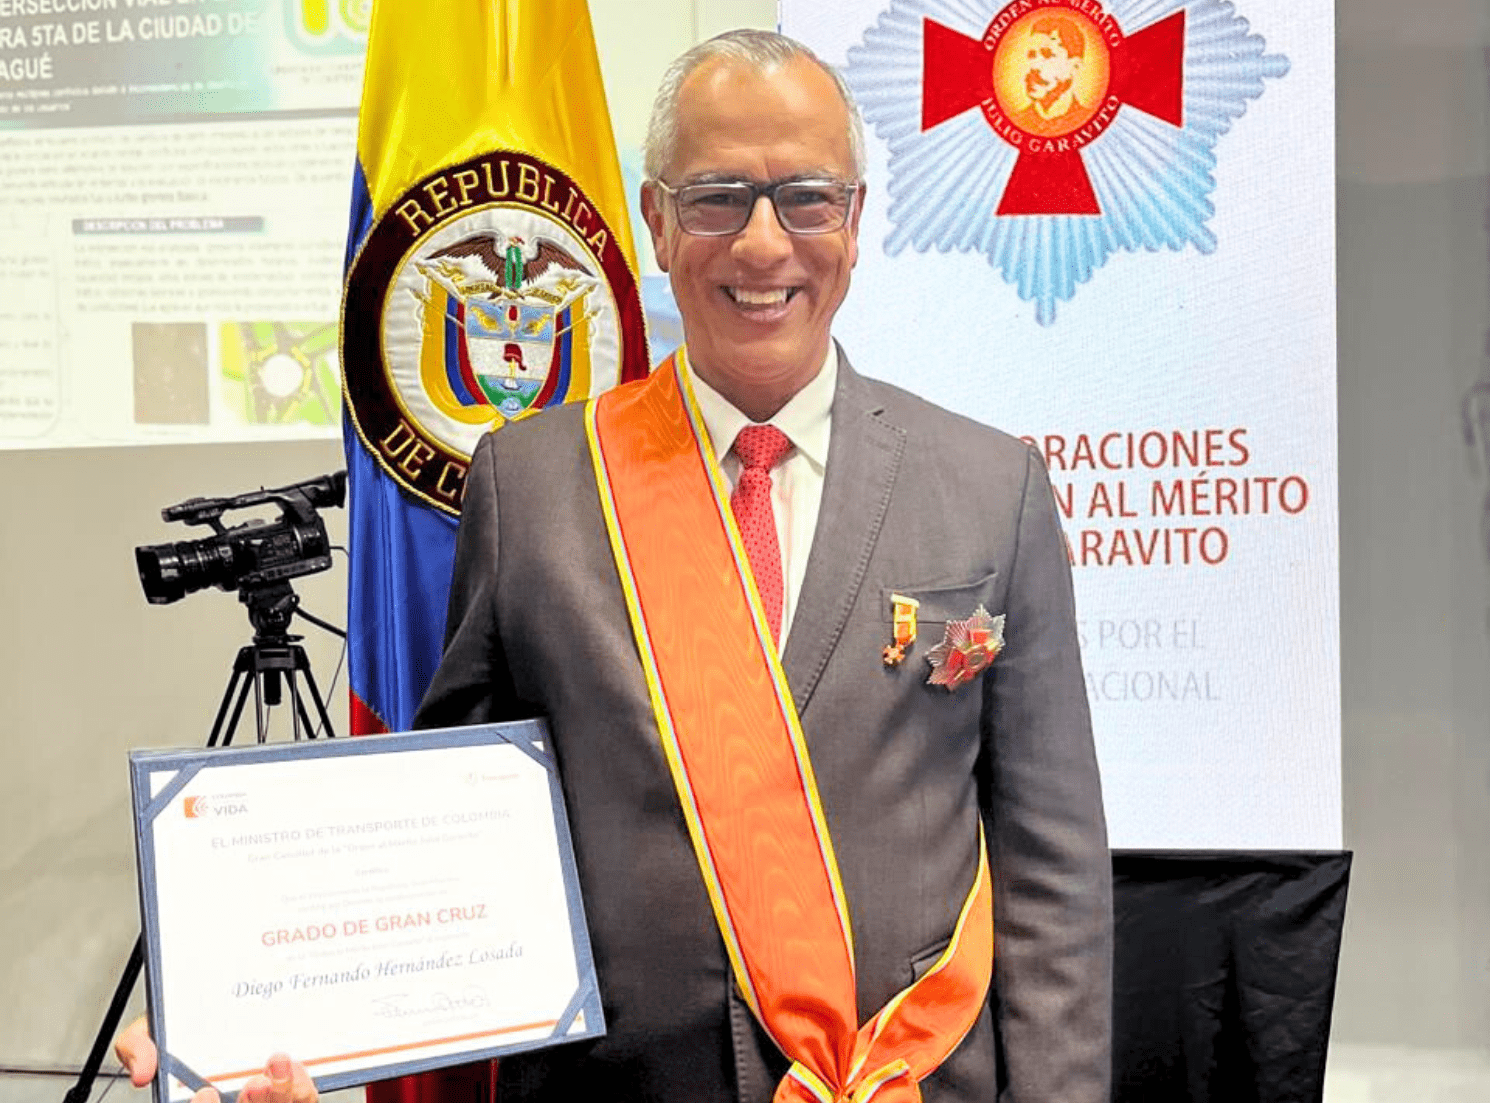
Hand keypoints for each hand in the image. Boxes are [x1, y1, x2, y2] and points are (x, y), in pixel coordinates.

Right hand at [115, 1015, 317, 1101]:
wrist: (221, 1005)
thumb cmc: (185, 1029)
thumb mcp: (152, 1030)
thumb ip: (137, 1046)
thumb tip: (141, 1071)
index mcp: (199, 1100)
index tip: (204, 1092)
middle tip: (253, 1083)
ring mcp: (262, 1100)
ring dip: (283, 1093)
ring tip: (279, 1063)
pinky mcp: (291, 1091)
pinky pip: (303, 1101)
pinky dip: (302, 1086)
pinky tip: (295, 1065)